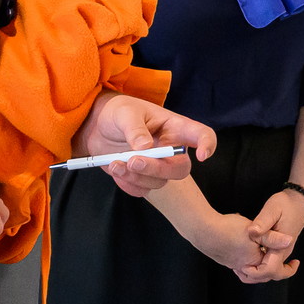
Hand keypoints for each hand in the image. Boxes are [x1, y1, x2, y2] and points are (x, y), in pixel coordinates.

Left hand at [77, 95, 214, 197]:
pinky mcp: (142, 178)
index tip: (201, 156)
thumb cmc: (117, 112)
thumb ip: (135, 129)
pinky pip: (142, 190)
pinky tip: (116, 169)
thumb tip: (145, 147)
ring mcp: (157, 165)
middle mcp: (170, 148)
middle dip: (157, 169)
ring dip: (136, 177)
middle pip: (179, 169)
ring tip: (115, 163)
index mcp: (174, 127)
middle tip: (133, 161)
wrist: (96, 126)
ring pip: (159, 183)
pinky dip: (127, 184)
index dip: (207, 145)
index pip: (201, 135)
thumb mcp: (124, 113)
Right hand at [188, 210, 280, 273]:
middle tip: (287, 265)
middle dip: (276, 271)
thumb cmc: (228, 229)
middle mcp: (243, 267)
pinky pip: (242, 267)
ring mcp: (232, 264)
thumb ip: (272, 238)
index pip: (275, 272)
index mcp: (253, 262)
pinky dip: (251, 263)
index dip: (288, 269)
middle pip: (263, 277)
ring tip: (269, 260)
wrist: (202, 230)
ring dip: (262, 268)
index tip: (297, 262)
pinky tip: (251, 252)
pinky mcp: (225, 259)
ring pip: (251, 273)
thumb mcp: (254, 231)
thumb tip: (289, 241)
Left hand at [237, 191, 303, 283]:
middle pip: (272, 275)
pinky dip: (260, 266)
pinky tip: (249, 259)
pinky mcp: (280, 248)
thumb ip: (262, 222)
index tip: (243, 266)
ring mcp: (283, 251)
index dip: (256, 272)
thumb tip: (251, 232)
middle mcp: (283, 252)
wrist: (301, 201)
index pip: (271, 270)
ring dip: (256, 273)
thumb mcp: (272, 209)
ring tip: (241, 266)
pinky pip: (271, 264)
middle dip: (255, 277)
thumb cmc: (287, 204)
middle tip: (240, 269)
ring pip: (272, 271)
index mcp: (281, 246)